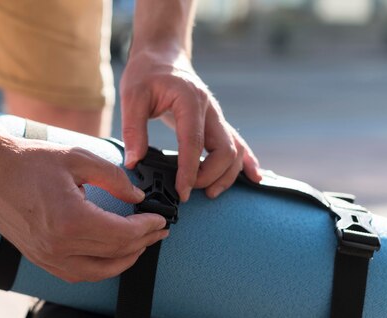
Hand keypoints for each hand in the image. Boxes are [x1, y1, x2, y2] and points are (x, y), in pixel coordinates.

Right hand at [0, 130, 168, 282]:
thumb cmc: (28, 160)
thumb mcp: (77, 158)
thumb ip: (113, 178)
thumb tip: (136, 196)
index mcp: (71, 220)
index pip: (123, 234)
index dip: (147, 228)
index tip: (161, 220)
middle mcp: (59, 245)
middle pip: (115, 253)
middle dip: (143, 243)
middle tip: (158, 231)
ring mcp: (46, 256)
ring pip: (98, 271)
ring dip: (124, 261)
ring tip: (140, 246)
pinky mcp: (38, 258)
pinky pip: (76, 274)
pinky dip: (99, 269)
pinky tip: (110, 258)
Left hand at [120, 49, 261, 201]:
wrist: (162, 55)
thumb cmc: (146, 74)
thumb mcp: (132, 97)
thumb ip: (133, 130)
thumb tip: (134, 162)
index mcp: (190, 101)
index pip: (194, 143)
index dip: (189, 171)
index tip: (181, 192)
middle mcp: (210, 109)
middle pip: (225, 149)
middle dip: (210, 176)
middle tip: (188, 191)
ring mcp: (216, 116)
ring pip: (235, 150)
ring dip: (227, 174)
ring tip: (209, 193)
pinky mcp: (216, 122)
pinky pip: (238, 143)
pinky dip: (247, 162)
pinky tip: (254, 178)